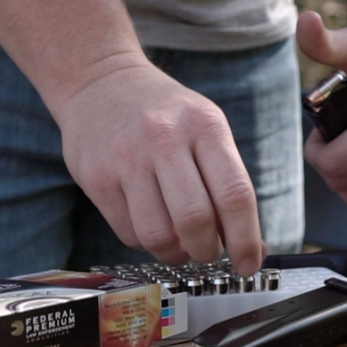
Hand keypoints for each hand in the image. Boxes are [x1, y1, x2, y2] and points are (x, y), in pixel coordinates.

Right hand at [51, 54, 264, 275]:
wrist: (99, 82)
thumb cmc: (164, 114)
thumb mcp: (204, 127)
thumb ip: (226, 181)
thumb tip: (250, 246)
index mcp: (204, 125)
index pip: (234, 194)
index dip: (245, 239)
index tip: (249, 264)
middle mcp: (164, 138)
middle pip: (195, 220)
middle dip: (207, 250)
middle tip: (208, 251)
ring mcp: (125, 158)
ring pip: (158, 234)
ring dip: (175, 253)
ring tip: (179, 244)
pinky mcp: (95, 177)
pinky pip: (128, 233)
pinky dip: (146, 242)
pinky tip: (151, 224)